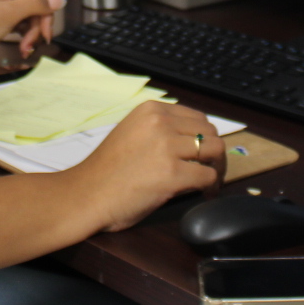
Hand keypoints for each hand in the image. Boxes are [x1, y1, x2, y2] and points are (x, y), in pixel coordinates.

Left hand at [0, 0, 62, 57]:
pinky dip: (27, 37)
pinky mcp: (11, 14)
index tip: (45, 36)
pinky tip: (22, 47)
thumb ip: (35, 5)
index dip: (46, 16)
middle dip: (37, 29)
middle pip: (40, 8)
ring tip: (23, 50)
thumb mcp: (9, 14)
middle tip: (29, 47)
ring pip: (35, 18)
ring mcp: (13, 1)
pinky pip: (28, 24)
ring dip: (32, 36)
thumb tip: (61, 0)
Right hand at [65, 100, 223, 232]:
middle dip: (214, 153)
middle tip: (210, 170)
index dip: (205, 138)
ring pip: (215, 151)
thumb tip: (193, 140)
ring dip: (216, 168)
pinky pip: (208, 176)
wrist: (86, 194)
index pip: (197, 118)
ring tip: (209, 182)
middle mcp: (161, 122)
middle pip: (210, 132)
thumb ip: (159, 130)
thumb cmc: (106, 171)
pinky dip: (211, 187)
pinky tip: (204, 194)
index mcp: (151, 110)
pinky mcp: (172, 174)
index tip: (203, 154)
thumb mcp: (132, 133)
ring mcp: (167, 147)